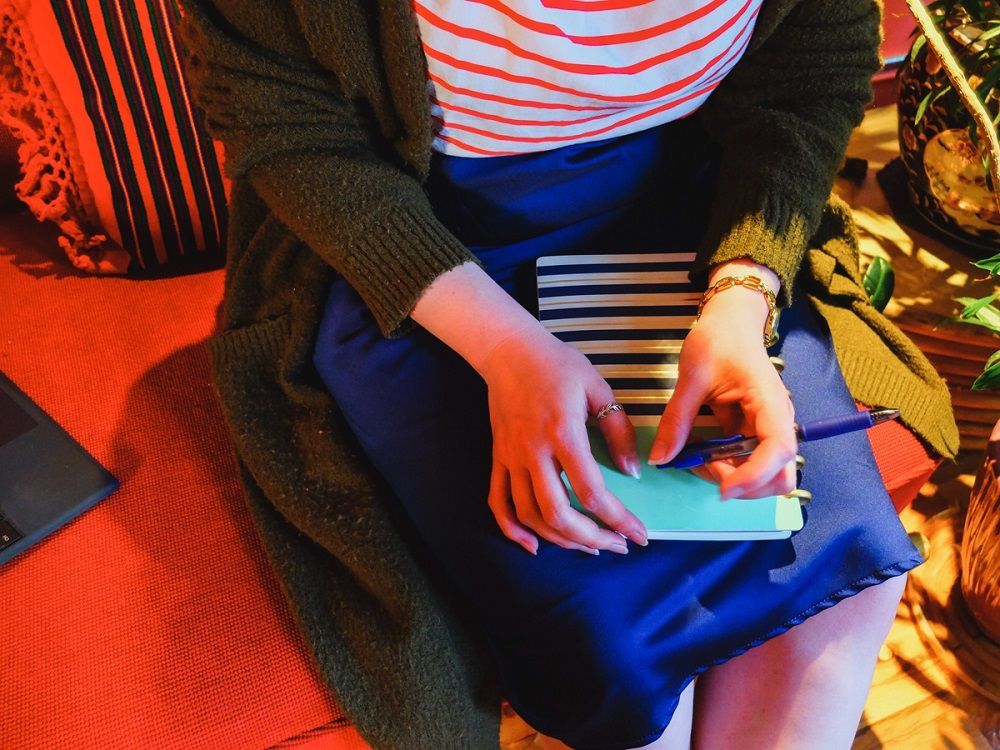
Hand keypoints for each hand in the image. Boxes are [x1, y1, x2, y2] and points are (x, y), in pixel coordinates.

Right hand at [477, 324, 648, 554]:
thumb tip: (632, 471)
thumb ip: (618, 430)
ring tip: (588, 545)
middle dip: (590, 538)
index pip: (592, 491)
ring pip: (530, 515)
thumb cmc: (557, 365)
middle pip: (557, 514)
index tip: (638, 536)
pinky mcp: (498, 458)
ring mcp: (511, 457)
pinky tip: (532, 545)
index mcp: (564, 433)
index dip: (618, 520)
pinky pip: (498, 502)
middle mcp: (534, 451)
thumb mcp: (598, 388)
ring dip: (560, 539)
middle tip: (616, 545)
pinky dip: (512, 530)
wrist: (508, 351)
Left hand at [648, 267, 796, 499]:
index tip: (723, 488)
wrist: (731, 323)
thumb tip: (660, 459)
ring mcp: (768, 430)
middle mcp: (777, 422)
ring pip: (763, 476)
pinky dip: (726, 468)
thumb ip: (676, 420)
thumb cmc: (718, 341)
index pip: (778, 449)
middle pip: (780, 476)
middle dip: (743, 485)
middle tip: (701, 467)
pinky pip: (746, 463)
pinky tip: (699, 454)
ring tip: (695, 459)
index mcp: (770, 402)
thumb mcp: (691, 378)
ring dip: (732, 478)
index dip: (754, 476)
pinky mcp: (754, 433)